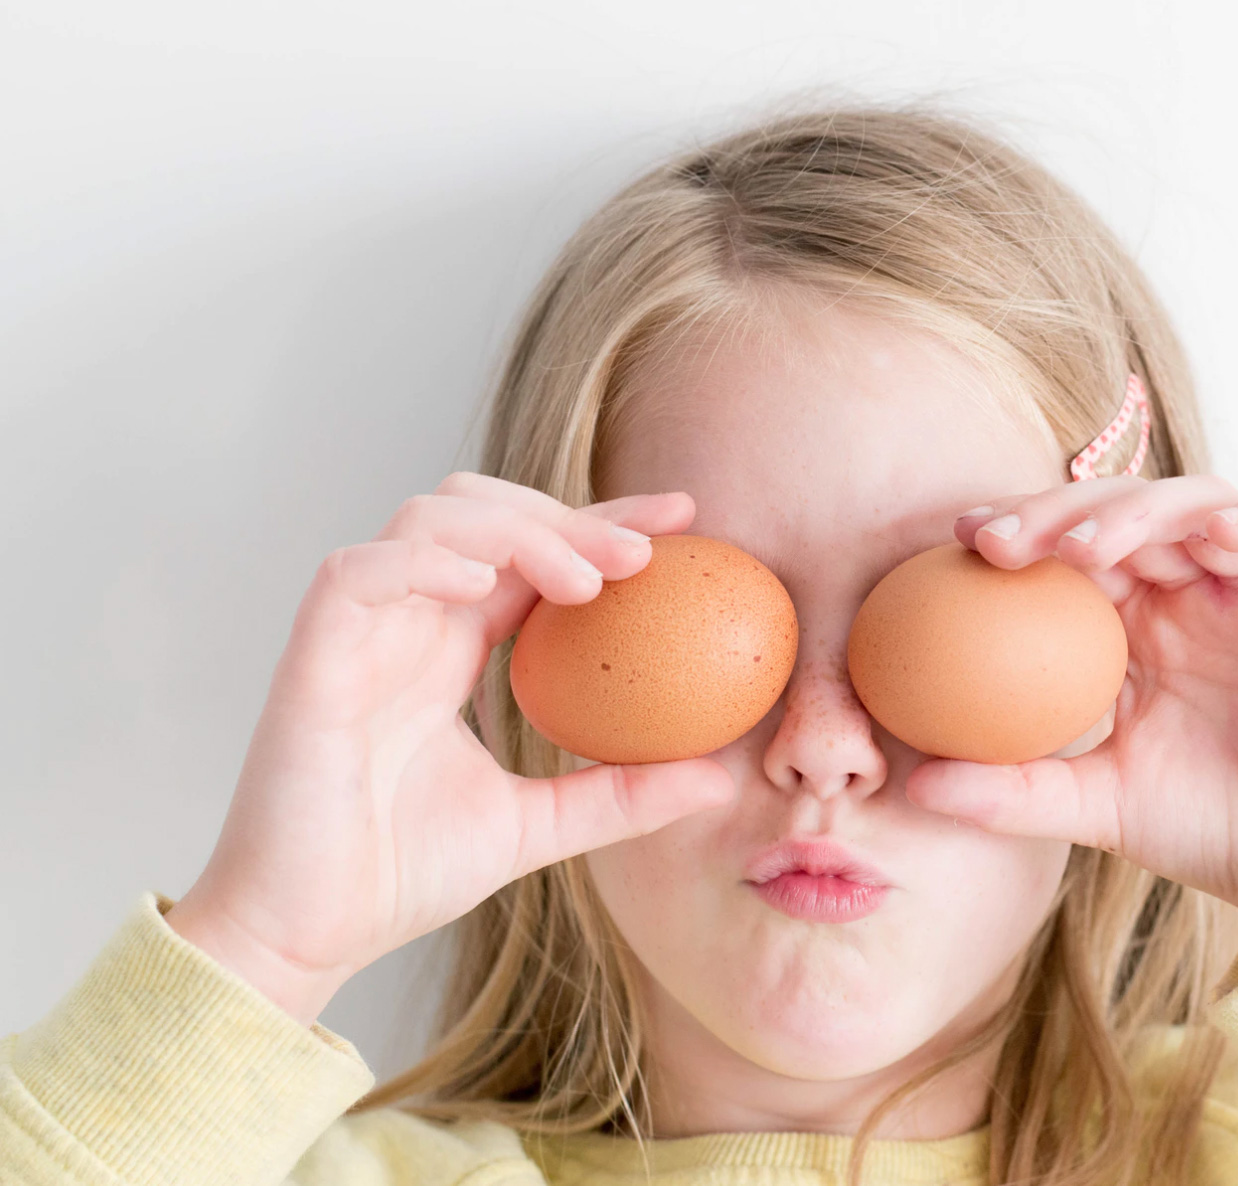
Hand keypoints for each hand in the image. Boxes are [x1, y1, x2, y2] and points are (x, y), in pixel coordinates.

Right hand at [165, 473, 734, 1025]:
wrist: (305, 937)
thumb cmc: (399, 877)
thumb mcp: (538, 827)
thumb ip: (621, 795)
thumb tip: (720, 781)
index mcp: (451, 650)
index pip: (532, 555)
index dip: (601, 524)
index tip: (685, 521)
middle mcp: (407, 625)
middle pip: (484, 511)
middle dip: (568, 515)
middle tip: (646, 552)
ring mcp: (357, 634)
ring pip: (428, 519)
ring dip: (513, 529)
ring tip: (583, 582)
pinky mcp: (311, 657)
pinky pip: (358, 572)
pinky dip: (421, 560)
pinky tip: (483, 580)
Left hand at [904, 475, 1237, 938]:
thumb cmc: (1213, 831)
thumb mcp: (1097, 807)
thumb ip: (1013, 791)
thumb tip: (914, 787)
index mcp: (1145, 622)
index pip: (1077, 547)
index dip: (1023, 528)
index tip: (959, 543)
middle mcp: (1203, 589)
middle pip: (1129, 509)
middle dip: (1061, 510)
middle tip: (1002, 541)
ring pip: (1206, 502)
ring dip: (1143, 510)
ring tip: (1088, 547)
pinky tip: (1214, 536)